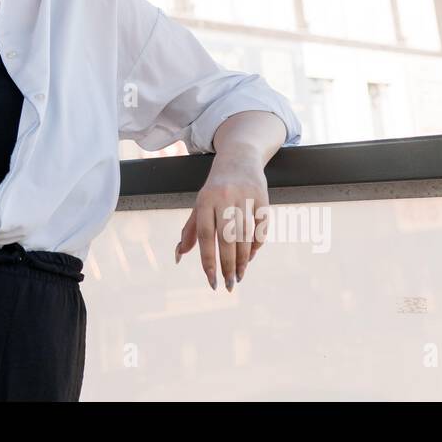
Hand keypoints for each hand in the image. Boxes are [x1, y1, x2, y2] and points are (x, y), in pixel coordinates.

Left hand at [175, 146, 268, 291]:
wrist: (239, 157)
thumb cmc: (215, 188)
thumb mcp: (200, 204)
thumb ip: (190, 231)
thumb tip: (178, 256)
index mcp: (205, 200)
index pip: (205, 235)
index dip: (208, 260)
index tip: (211, 281)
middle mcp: (224, 198)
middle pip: (227, 238)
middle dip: (228, 265)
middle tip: (229, 285)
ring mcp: (244, 196)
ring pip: (245, 235)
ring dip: (243, 259)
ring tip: (239, 275)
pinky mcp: (262, 196)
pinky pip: (261, 227)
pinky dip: (257, 244)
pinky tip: (251, 256)